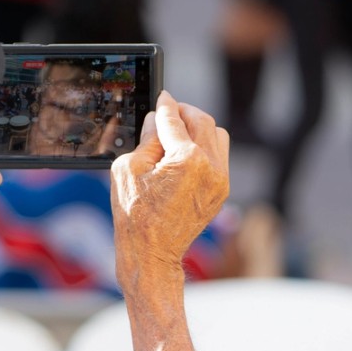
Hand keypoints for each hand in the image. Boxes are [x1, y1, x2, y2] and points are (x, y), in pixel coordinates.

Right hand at [111, 92, 230, 288]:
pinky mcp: (222, 191)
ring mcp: (220, 180)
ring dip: (199, 129)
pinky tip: (186, 153)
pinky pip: (220, 157)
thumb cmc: (135, 215)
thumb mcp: (129, 169)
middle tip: (170, 111)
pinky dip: (205, 148)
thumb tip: (159, 119)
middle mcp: (211, 167)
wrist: (152, 254)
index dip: (166, 105)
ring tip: (178, 133)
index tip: (163, 96)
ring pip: (218, 136)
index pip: (176, 120)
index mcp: (188, 159)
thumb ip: (148, 138)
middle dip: (185, 112)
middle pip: (203, 122)